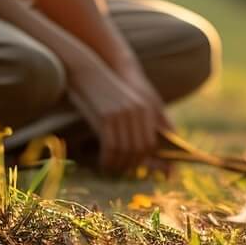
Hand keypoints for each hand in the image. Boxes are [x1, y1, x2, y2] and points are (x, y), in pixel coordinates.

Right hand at [65, 53, 165, 173]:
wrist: (89, 72)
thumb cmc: (106, 91)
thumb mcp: (125, 104)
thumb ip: (138, 123)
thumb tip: (147, 150)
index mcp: (146, 109)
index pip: (154, 141)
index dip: (155, 160)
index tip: (156, 172)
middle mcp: (138, 112)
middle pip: (142, 149)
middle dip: (133, 164)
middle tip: (123, 170)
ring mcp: (123, 114)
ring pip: (126, 150)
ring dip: (119, 165)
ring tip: (112, 168)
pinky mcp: (107, 116)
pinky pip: (111, 146)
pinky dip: (108, 159)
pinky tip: (104, 162)